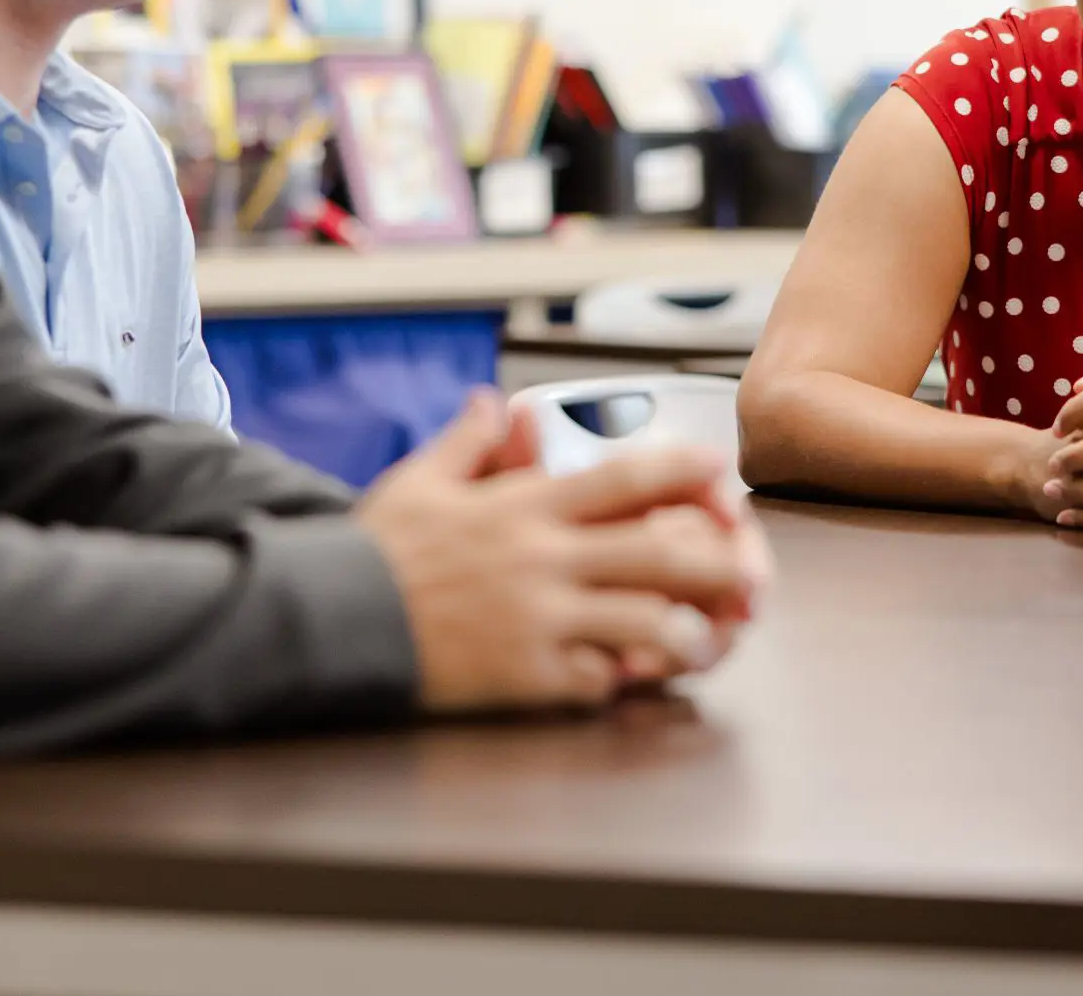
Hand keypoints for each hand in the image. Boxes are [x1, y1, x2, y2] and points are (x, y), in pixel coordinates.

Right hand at [358, 392, 768, 711]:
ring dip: (689, 633)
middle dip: (722, 564)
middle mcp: (546, 556)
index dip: (690, 474)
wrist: (332, 618)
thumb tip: (492, 402)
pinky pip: (601, 680)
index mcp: (527, 504)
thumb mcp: (417, 481)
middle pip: (664, 551)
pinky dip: (626, 680)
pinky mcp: (528, 675)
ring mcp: (541, 617)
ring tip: (703, 641)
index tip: (722, 480)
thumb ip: (465, 441)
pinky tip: (635, 680)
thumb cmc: (376, 552)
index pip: (630, 476)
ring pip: (649, 622)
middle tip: (751, 578)